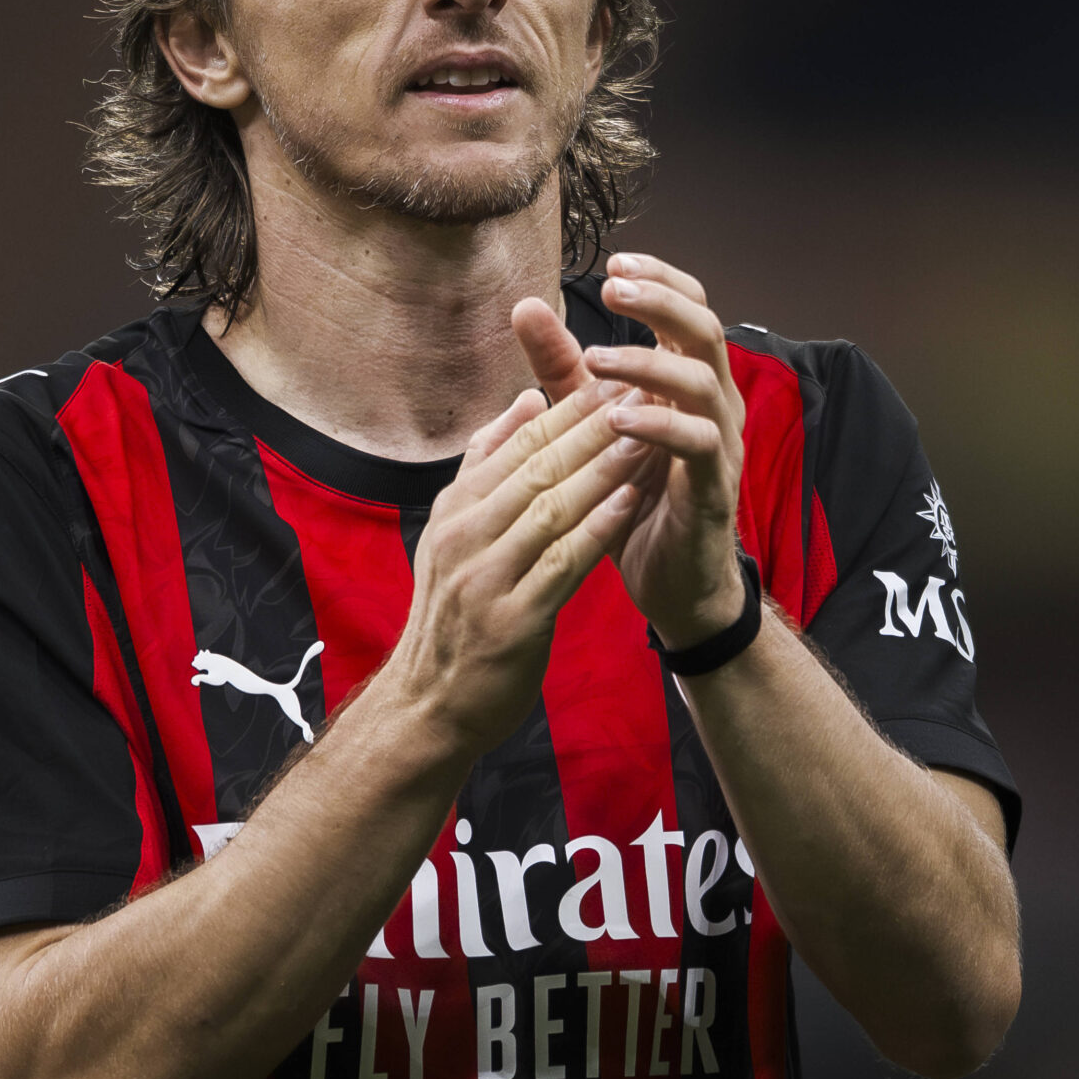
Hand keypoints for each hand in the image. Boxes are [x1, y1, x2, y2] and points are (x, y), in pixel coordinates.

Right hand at [382, 377, 652, 753]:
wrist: (429, 703)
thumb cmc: (455, 614)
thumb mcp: (455, 529)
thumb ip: (489, 463)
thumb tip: (527, 398)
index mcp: (456, 508)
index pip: (519, 442)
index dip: (570, 407)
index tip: (614, 375)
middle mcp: (465, 534)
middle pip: (538, 466)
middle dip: (594, 425)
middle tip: (642, 388)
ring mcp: (485, 577)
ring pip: (552, 507)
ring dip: (604, 468)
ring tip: (649, 433)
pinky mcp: (512, 620)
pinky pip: (562, 563)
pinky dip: (598, 528)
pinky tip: (631, 500)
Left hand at [511, 254, 746, 649]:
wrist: (671, 583)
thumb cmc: (633, 499)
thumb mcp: (589, 422)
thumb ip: (562, 368)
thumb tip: (523, 307)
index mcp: (687, 380)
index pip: (689, 308)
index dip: (660, 279)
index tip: (614, 262)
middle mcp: (712, 403)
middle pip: (705, 329)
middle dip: (661, 303)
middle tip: (614, 288)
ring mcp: (720, 443)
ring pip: (703, 380)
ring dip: (649, 363)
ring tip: (597, 358)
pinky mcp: (714, 486)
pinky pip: (698, 443)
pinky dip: (659, 425)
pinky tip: (618, 420)